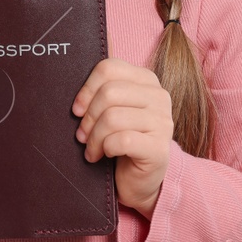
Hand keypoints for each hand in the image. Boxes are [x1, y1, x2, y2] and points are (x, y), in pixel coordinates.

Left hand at [71, 58, 172, 217]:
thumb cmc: (122, 141)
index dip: (86, 88)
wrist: (142, 180)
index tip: (77, 109)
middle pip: (109, 93)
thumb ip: (105, 85)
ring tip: (91, 148)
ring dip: (94, 137)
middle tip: (82, 134)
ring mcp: (163, 122)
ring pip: (112, 118)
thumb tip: (90, 61)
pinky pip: (121, 140)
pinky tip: (103, 156)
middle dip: (89, 117)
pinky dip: (104, 149)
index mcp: (147, 80)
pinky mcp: (159, 148)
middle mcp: (159, 97)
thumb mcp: (114, 108)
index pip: (110, 67)